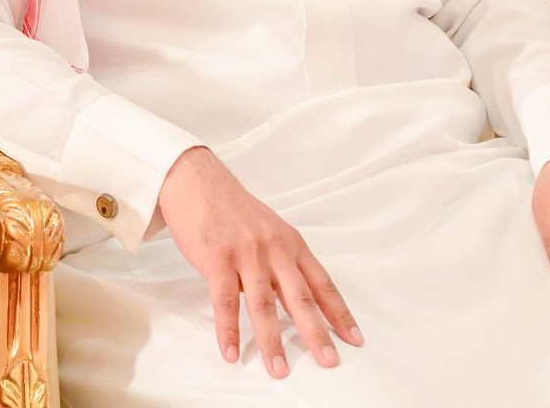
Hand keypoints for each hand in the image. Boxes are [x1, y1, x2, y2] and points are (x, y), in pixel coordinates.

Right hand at [157, 147, 362, 377]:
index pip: (322, 283)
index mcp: (290, 243)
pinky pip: (225, 301)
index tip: (353, 338)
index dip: (339, 313)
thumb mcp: (268, 228)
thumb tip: (285, 296)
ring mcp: (245, 255)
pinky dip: (228, 329)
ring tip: (278, 368)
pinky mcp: (217, 259)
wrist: (196, 180)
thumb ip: (280, 260)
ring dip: (271, 341)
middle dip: (316, 333)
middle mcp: (273, 250)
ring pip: (263, 305)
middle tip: (328, 360)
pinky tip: (231, 351)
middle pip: (300, 298)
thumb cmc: (230, 206)